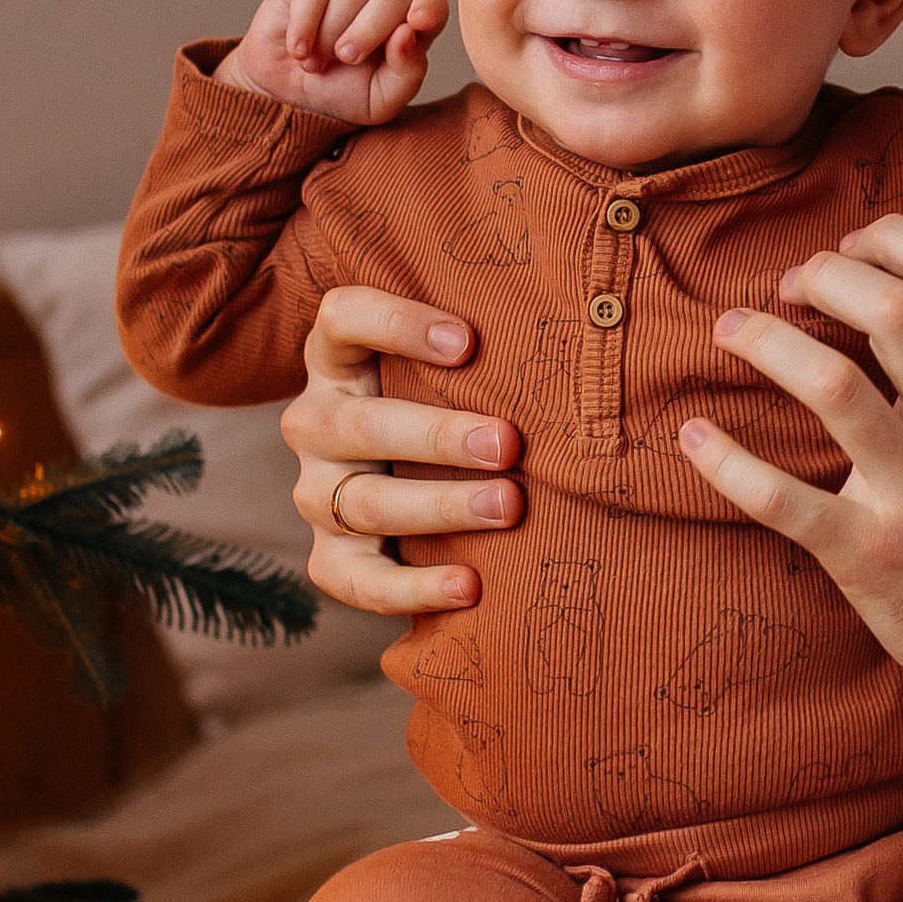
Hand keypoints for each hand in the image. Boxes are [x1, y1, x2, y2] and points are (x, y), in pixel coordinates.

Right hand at [220, 0, 449, 123]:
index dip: (429, 7)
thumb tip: (407, 35)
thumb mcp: (380, 100)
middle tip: (346, 59)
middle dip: (370, 30)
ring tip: (316, 64)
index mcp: (409, 25)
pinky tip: (298, 49)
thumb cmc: (341, 94)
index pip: (433, 3)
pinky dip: (305, 24)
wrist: (287, 97)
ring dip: (332, 34)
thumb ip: (406, 73)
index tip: (417, 23)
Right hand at [281, 287, 523, 615]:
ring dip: (440, 506)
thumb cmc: (448, 402)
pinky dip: (414, 588)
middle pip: (361, 426)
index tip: (467, 341)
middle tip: (509, 444)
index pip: (344, 319)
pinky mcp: (329, 558)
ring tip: (508, 506)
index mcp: (337, 360)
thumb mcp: (451, 365)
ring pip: (365, 503)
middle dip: (439, 437)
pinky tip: (470, 584)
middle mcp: (316, 423)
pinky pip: (359, 581)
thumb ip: (485, 344)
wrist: (411, 479)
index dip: (397, 326)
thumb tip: (586, 313)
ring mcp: (316, 493)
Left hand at [676, 214, 902, 719]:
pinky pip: (783, 501)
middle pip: (891, 309)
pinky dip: (727, 463)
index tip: (851, 246)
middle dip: (824, 275)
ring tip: (731, 331)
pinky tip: (695, 437)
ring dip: (767, 344)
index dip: (891, 238)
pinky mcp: (870, 556)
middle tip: (787, 286)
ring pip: (833, 386)